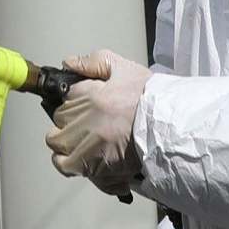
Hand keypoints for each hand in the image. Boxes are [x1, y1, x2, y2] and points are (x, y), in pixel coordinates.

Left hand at [46, 50, 149, 183]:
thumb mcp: (125, 69)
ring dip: (66, 141)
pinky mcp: (91, 165)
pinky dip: (67, 162)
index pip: (64, 96)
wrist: (172, 130)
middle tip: (91, 124)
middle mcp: (82, 119)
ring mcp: (84, 143)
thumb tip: (69, 63)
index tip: (87, 106)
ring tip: (83, 142)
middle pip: (59, 119)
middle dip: (71, 120)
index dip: (76, 101)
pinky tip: (80, 158)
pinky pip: (65, 165)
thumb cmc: (152, 100)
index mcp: (88, 94)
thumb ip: (94, 62)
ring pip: (56, 142)